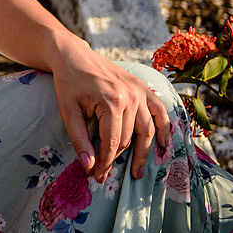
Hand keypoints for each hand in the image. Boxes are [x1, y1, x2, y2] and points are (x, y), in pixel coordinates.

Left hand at [51, 43, 170, 181]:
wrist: (74, 55)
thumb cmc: (68, 83)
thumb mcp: (68, 111)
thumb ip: (79, 139)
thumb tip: (89, 167)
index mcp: (112, 101)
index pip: (112, 142)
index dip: (105, 163)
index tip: (97, 177)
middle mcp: (131, 96)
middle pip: (128, 138)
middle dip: (117, 160)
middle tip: (107, 175)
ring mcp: (140, 91)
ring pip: (146, 130)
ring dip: (143, 152)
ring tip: (137, 172)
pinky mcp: (143, 87)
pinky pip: (159, 111)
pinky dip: (164, 128)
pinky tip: (163, 145)